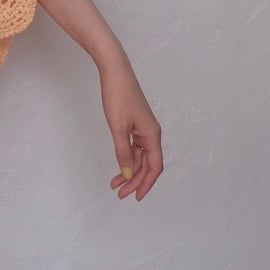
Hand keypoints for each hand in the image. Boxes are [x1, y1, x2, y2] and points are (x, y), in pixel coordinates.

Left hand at [99, 60, 162, 200]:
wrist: (114, 73)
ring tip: (115, 185)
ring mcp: (143, 129)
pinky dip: (127, 159)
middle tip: (119, 194)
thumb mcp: (118, 129)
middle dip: (135, 180)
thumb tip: (128, 174)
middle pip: (147, 164)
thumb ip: (123, 153)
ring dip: (129, 172)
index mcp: (152, 135)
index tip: (136, 197)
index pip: (155, 166)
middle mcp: (151, 134)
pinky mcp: (134, 125)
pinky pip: (134, 148)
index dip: (147, 183)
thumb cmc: (118, 97)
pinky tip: (119, 168)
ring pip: (140, 158)